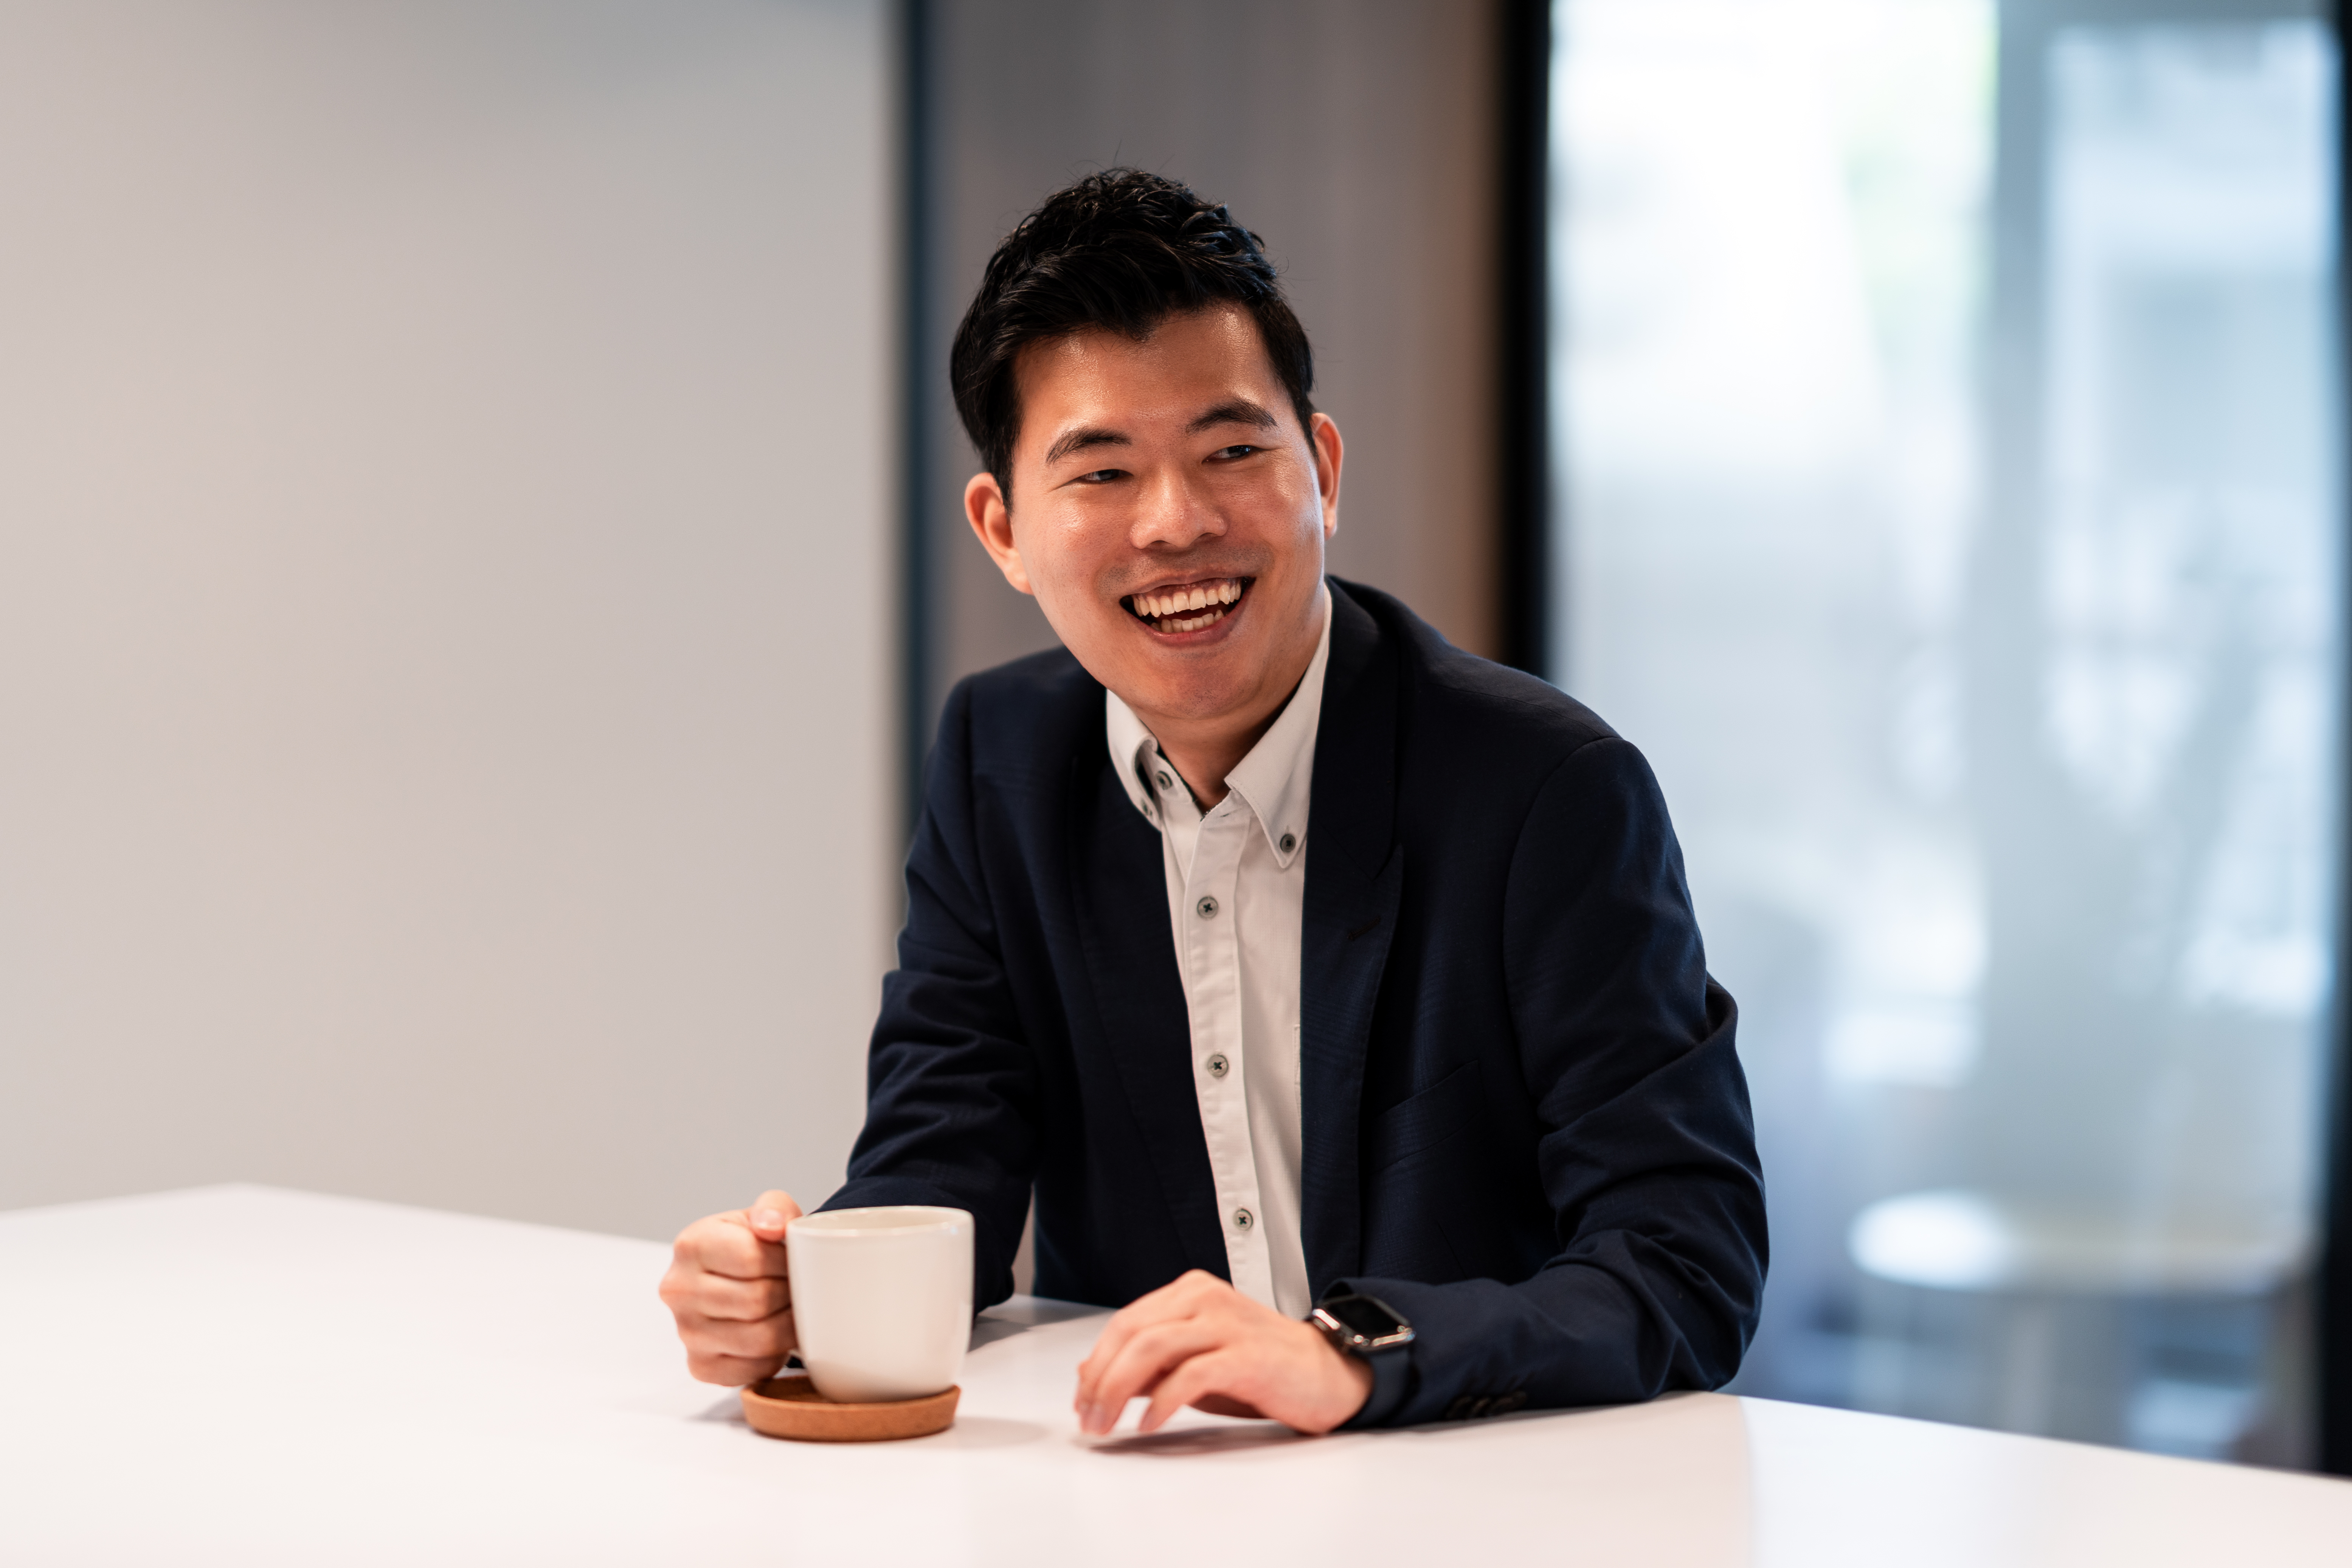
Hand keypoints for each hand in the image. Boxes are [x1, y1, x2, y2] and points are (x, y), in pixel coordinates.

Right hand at [657, 1190, 801, 1384]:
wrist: (733, 1279)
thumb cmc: (752, 1245)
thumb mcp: (765, 1213)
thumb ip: (774, 1208)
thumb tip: (771, 1227)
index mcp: (691, 1245)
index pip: (752, 1259)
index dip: (786, 1262)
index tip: (796, 1261)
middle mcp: (678, 1290)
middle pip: (757, 1301)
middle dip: (790, 1295)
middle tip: (801, 1288)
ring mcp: (686, 1331)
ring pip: (759, 1338)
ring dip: (789, 1326)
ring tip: (795, 1309)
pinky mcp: (701, 1366)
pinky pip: (753, 1369)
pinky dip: (775, 1355)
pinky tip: (776, 1333)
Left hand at [1072, 1270, 1372, 1435]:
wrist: (1328, 1374)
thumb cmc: (1261, 1369)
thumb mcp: (1194, 1364)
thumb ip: (1148, 1367)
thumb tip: (1090, 1376)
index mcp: (1190, 1292)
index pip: (1125, 1322)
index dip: (1095, 1363)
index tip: (1081, 1400)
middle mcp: (1204, 1298)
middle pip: (1131, 1332)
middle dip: (1099, 1379)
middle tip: (1088, 1419)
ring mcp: (1226, 1324)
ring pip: (1151, 1348)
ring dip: (1118, 1390)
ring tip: (1107, 1424)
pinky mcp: (1246, 1355)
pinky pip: (1190, 1375)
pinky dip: (1161, 1402)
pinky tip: (1149, 1424)